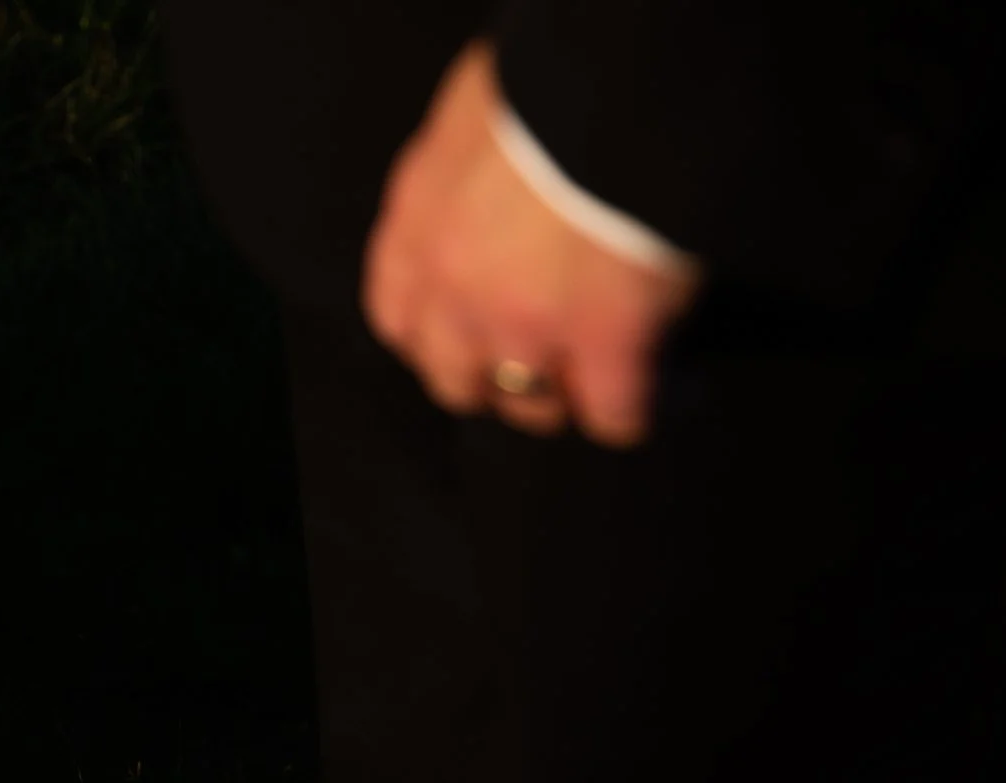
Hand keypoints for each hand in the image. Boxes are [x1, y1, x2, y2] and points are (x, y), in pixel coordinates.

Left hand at [363, 41, 699, 446]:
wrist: (624, 77)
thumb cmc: (554, 77)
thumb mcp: (478, 113)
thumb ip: (469, 165)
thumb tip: (493, 173)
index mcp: (418, 222)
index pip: (400, 319)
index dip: (440, 338)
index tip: (474, 339)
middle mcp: (453, 286)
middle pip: (457, 379)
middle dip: (497, 379)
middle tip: (546, 363)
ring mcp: (522, 323)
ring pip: (532, 404)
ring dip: (567, 397)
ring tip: (609, 380)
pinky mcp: (604, 340)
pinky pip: (616, 413)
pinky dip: (644, 409)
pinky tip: (676, 388)